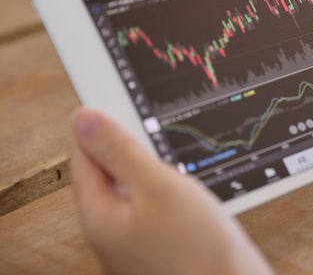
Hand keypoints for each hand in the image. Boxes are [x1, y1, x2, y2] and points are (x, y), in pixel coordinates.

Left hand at [70, 109, 271, 274]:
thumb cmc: (197, 248)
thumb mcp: (157, 185)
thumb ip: (119, 151)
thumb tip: (84, 119)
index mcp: (99, 214)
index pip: (83, 153)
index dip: (99, 121)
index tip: (117, 95)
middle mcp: (112, 228)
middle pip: (109, 168)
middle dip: (131, 143)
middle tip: (156, 125)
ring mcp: (137, 236)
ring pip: (136, 184)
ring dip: (154, 164)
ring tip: (177, 155)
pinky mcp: (161, 240)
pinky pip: (156, 202)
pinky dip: (169, 185)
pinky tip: (190, 182)